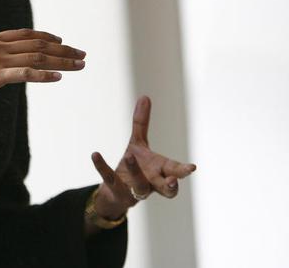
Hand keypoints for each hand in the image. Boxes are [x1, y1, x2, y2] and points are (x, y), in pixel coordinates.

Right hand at [0, 28, 85, 107]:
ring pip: (37, 58)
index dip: (47, 37)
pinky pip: (25, 74)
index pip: (26, 34)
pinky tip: (59, 77)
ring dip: (62, 61)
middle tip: (82, 54)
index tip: (62, 42)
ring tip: (79, 65)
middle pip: (38, 45)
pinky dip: (44, 75)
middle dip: (63, 50)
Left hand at [89, 96, 195, 220]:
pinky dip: (102, 167)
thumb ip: (141, 123)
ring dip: (136, 172)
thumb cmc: (135, 166)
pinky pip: (109, 179)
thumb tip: (144, 96)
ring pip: (140, 186)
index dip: (183, 171)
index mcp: (160, 170)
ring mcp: (135, 189)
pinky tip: (95, 154)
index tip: (192, 167)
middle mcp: (151, 182)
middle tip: (172, 181)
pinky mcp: (117, 190)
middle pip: (166, 188)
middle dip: (170, 185)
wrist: (116, 191)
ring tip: (130, 156)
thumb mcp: (137, 142)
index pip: (175, 171)